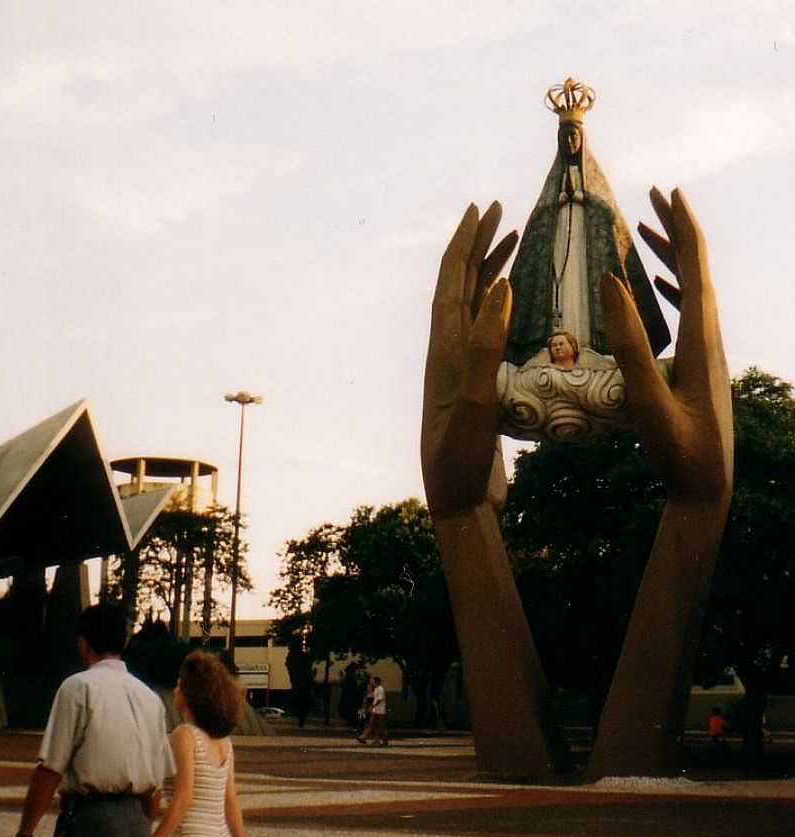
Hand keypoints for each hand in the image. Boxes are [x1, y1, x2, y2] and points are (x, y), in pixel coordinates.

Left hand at [421, 202, 517, 517]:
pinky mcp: (477, 390)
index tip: (479, 208)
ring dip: (490, 275)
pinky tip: (517, 310)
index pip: (452, 283)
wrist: (456, 502)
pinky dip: (502, 313)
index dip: (465, 244)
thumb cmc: (461, 457)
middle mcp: (448, 355)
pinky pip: (488, 337)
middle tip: (499, 213)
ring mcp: (462, 372)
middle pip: (461, 288)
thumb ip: (486, 345)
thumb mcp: (475, 400)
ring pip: (474, 311)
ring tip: (510, 246)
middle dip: (478, 248)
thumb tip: (499, 287)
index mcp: (444, 351)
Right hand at [600, 187, 732, 506]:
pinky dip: (671, 292)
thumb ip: (629, 342)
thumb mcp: (646, 399)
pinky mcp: (700, 369)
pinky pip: (688, 316)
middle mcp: (710, 339)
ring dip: (672, 259)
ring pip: (693, 291)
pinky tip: (653, 291)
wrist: (706, 487)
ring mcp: (707, 354)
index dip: (682, 228)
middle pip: (697, 270)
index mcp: (701, 339)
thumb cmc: (676, 449)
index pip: (696, 268)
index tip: (667, 192)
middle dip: (675, 232)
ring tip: (645, 235)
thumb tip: (612, 283)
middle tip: (653, 198)